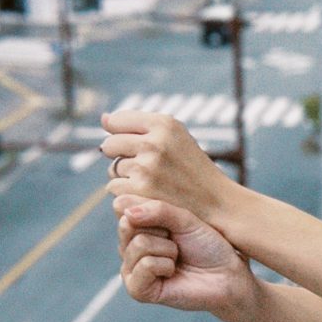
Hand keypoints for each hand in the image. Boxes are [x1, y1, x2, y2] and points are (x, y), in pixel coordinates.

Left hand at [101, 111, 232, 225]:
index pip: (116, 121)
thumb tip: (104, 119)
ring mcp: (147, 167)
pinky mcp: (141, 190)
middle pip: (110, 145)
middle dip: (121, 157)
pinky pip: (114, 187)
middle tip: (146, 168)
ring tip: (154, 183)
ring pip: (113, 168)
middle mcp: (154, 142)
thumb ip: (141, 126)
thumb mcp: (176, 138)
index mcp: (164, 124)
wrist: (217, 203)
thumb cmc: (193, 169)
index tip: (139, 148)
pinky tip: (149, 196)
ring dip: (127, 177)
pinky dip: (127, 194)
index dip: (123, 135)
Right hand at [114, 195, 252, 313]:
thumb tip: (128, 213)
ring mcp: (130, 269)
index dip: (153, 210)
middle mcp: (128, 247)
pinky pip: (145, 265)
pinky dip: (166, 265)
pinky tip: (173, 272)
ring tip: (178, 258)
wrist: (227, 274)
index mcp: (135, 227)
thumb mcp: (185, 219)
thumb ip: (158, 209)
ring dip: (168, 250)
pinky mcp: (137, 290)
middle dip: (161, 231)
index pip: (124, 206)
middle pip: (127, 225)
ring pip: (139, 244)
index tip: (172, 223)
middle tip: (177, 243)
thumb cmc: (208, 245)